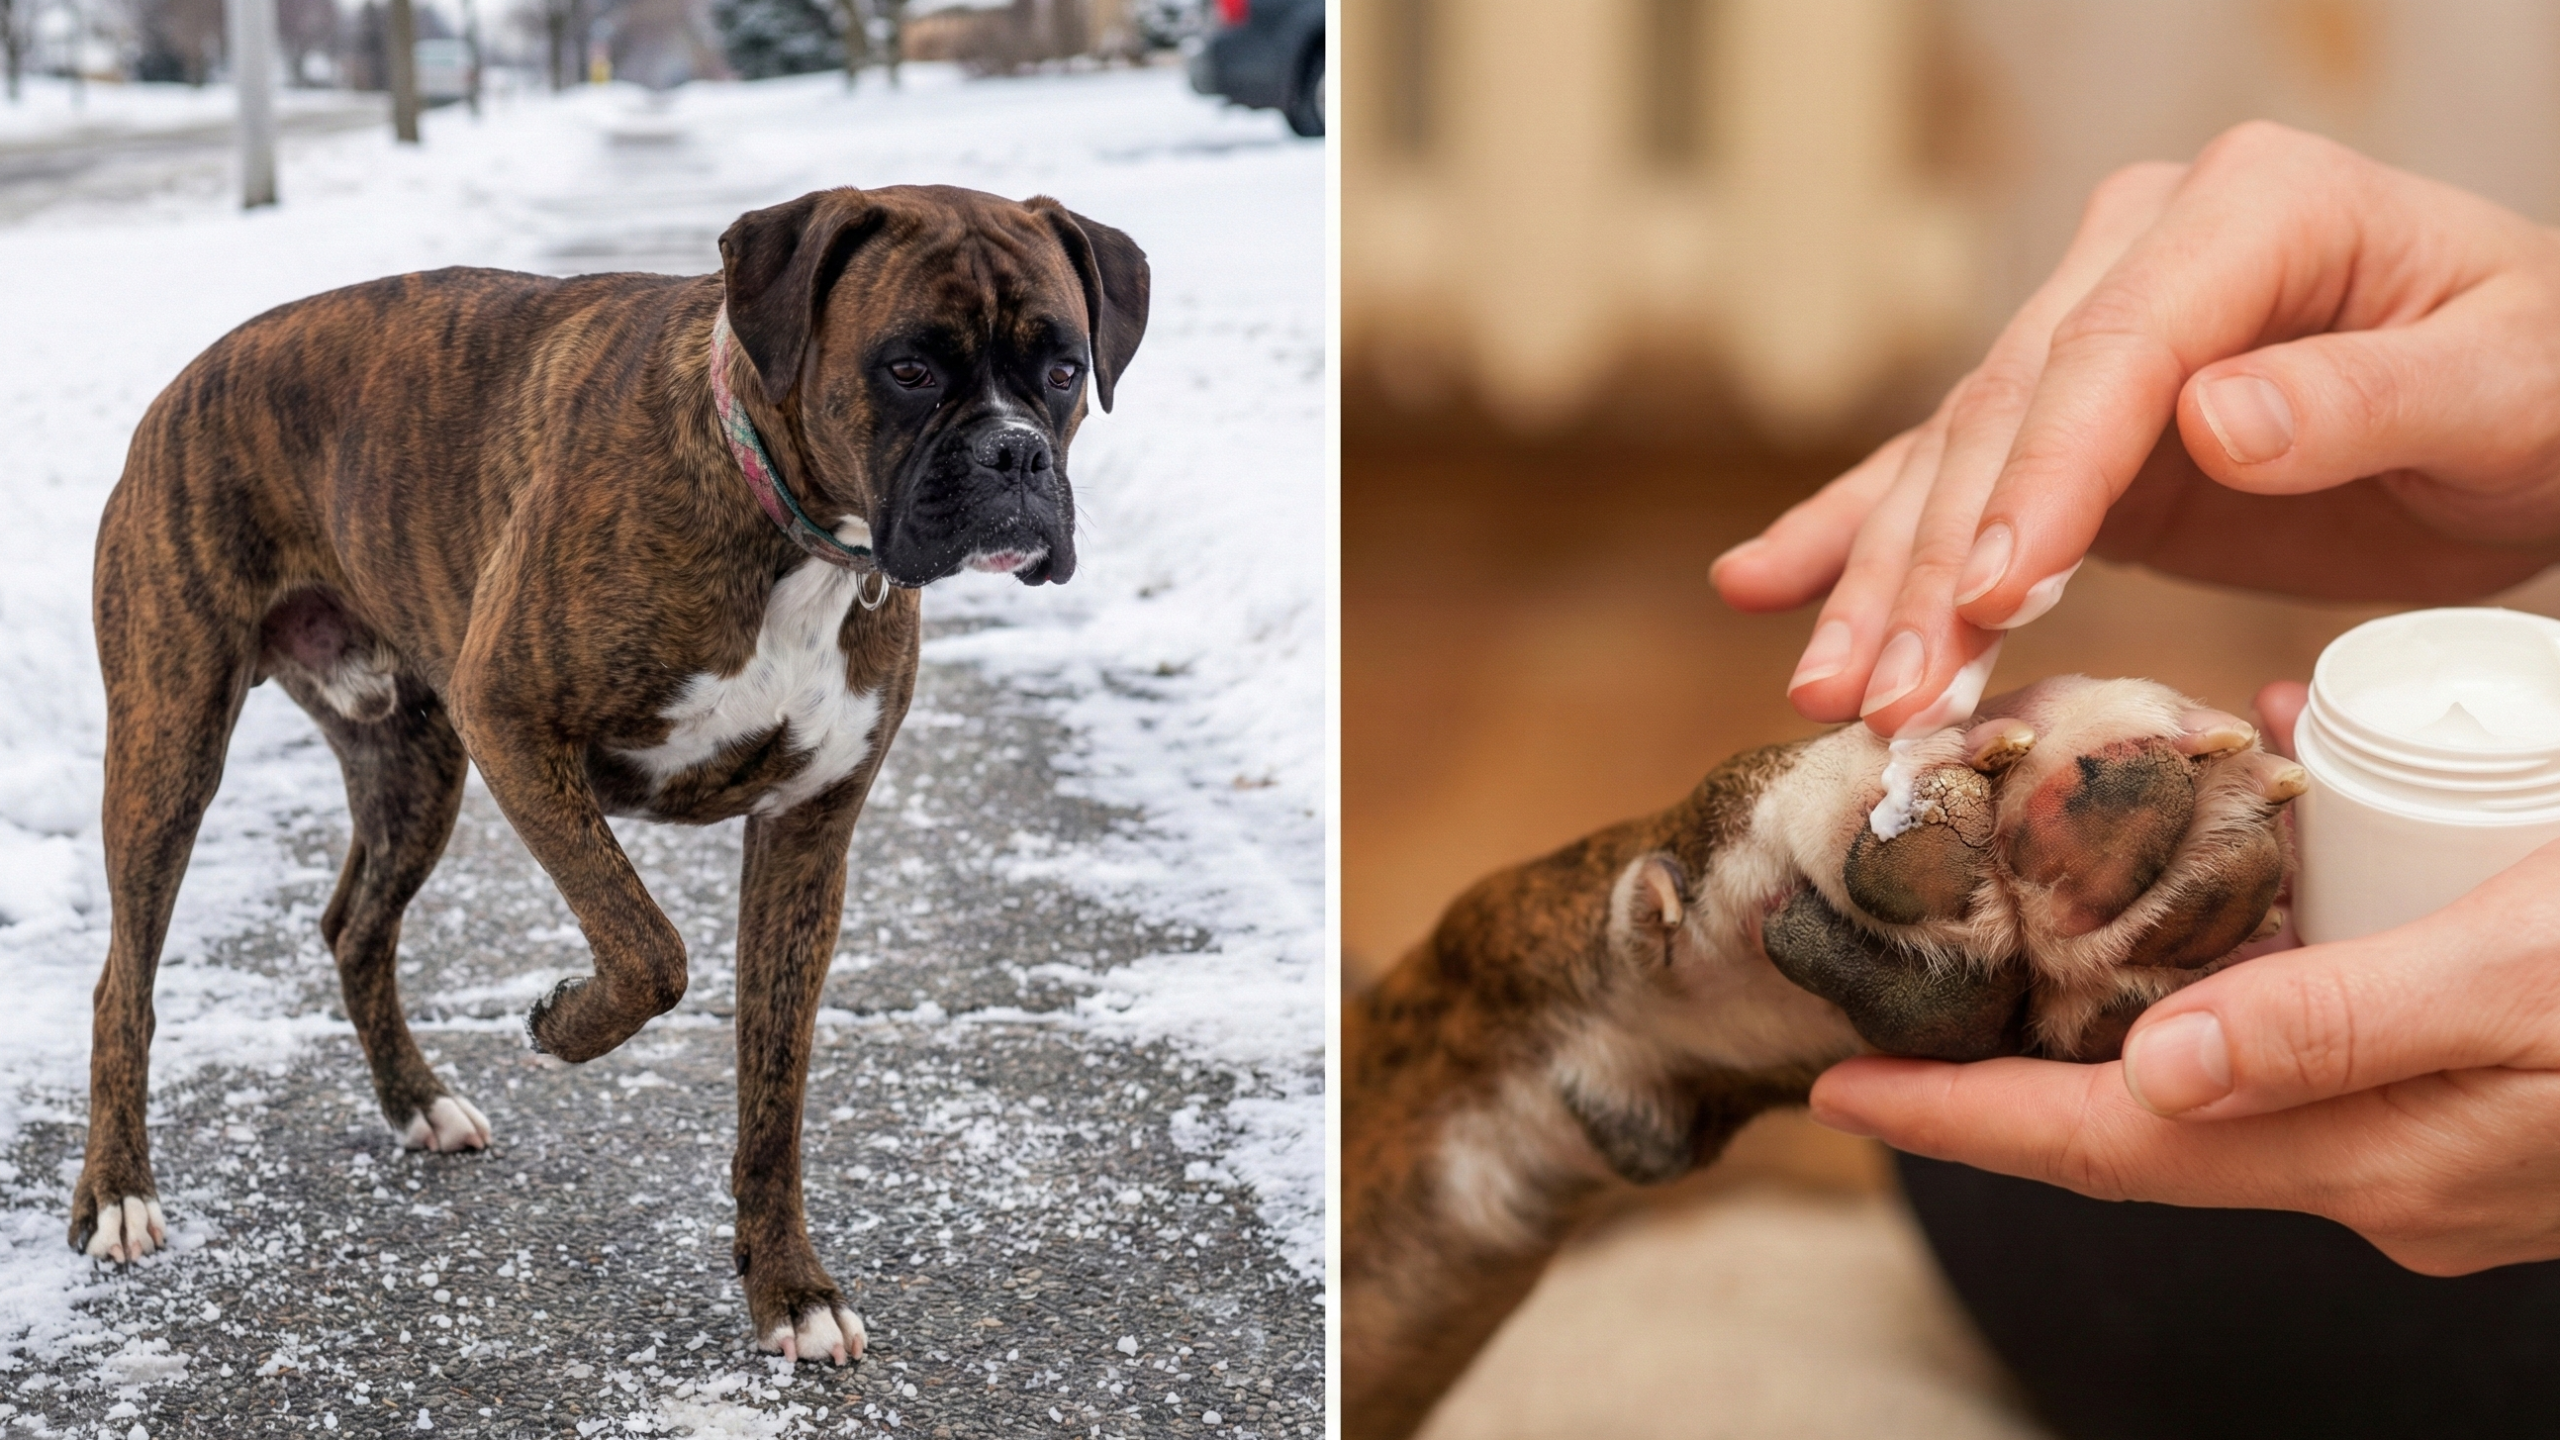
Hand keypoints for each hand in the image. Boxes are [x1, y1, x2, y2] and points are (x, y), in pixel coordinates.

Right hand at [1714, 122, 2559, 736]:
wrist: (2541, 411)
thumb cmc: (2542, 384)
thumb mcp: (2502, 386)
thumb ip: (2360, 396)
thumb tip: (2209, 420)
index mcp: (2250, 209)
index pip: (2109, 350)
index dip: (2039, 479)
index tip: (1987, 596)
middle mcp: (2145, 257)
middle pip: (2004, 416)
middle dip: (1932, 566)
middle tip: (1883, 696)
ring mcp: (2092, 336)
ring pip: (1954, 463)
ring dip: (1882, 586)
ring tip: (1829, 694)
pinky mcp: (2071, 430)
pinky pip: (1948, 482)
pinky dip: (1856, 539)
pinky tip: (1761, 587)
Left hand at [1809, 681, 2559, 1275]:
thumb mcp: (2529, 971)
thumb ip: (2345, 1026)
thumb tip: (2159, 1077)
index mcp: (2369, 1151)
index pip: (2111, 1152)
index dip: (1965, 1124)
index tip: (1834, 1092)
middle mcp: (2379, 1175)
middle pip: (2146, 1138)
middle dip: (2005, 1092)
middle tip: (1885, 1023)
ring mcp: (2431, 1154)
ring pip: (2226, 1095)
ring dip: (2118, 1036)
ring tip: (2007, 961)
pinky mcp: (2475, 1111)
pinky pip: (2315, 1059)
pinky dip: (2242, 992)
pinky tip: (2217, 907)